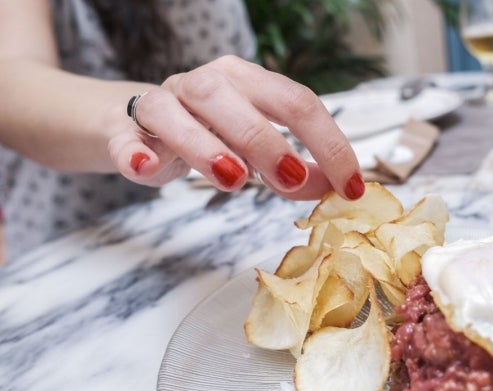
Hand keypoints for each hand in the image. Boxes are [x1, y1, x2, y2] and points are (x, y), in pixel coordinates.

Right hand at [108, 56, 364, 200]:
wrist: (136, 123)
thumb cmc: (209, 135)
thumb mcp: (257, 150)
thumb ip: (294, 169)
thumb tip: (334, 190)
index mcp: (249, 82)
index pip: (299, 104)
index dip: (329, 145)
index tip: (351, 186)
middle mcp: (208, 84)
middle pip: (242, 105)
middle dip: (271, 144)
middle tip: (292, 182)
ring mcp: (164, 102)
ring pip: (182, 114)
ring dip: (208, 147)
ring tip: (234, 179)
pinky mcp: (126, 129)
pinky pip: (126, 137)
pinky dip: (134, 153)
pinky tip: (147, 169)